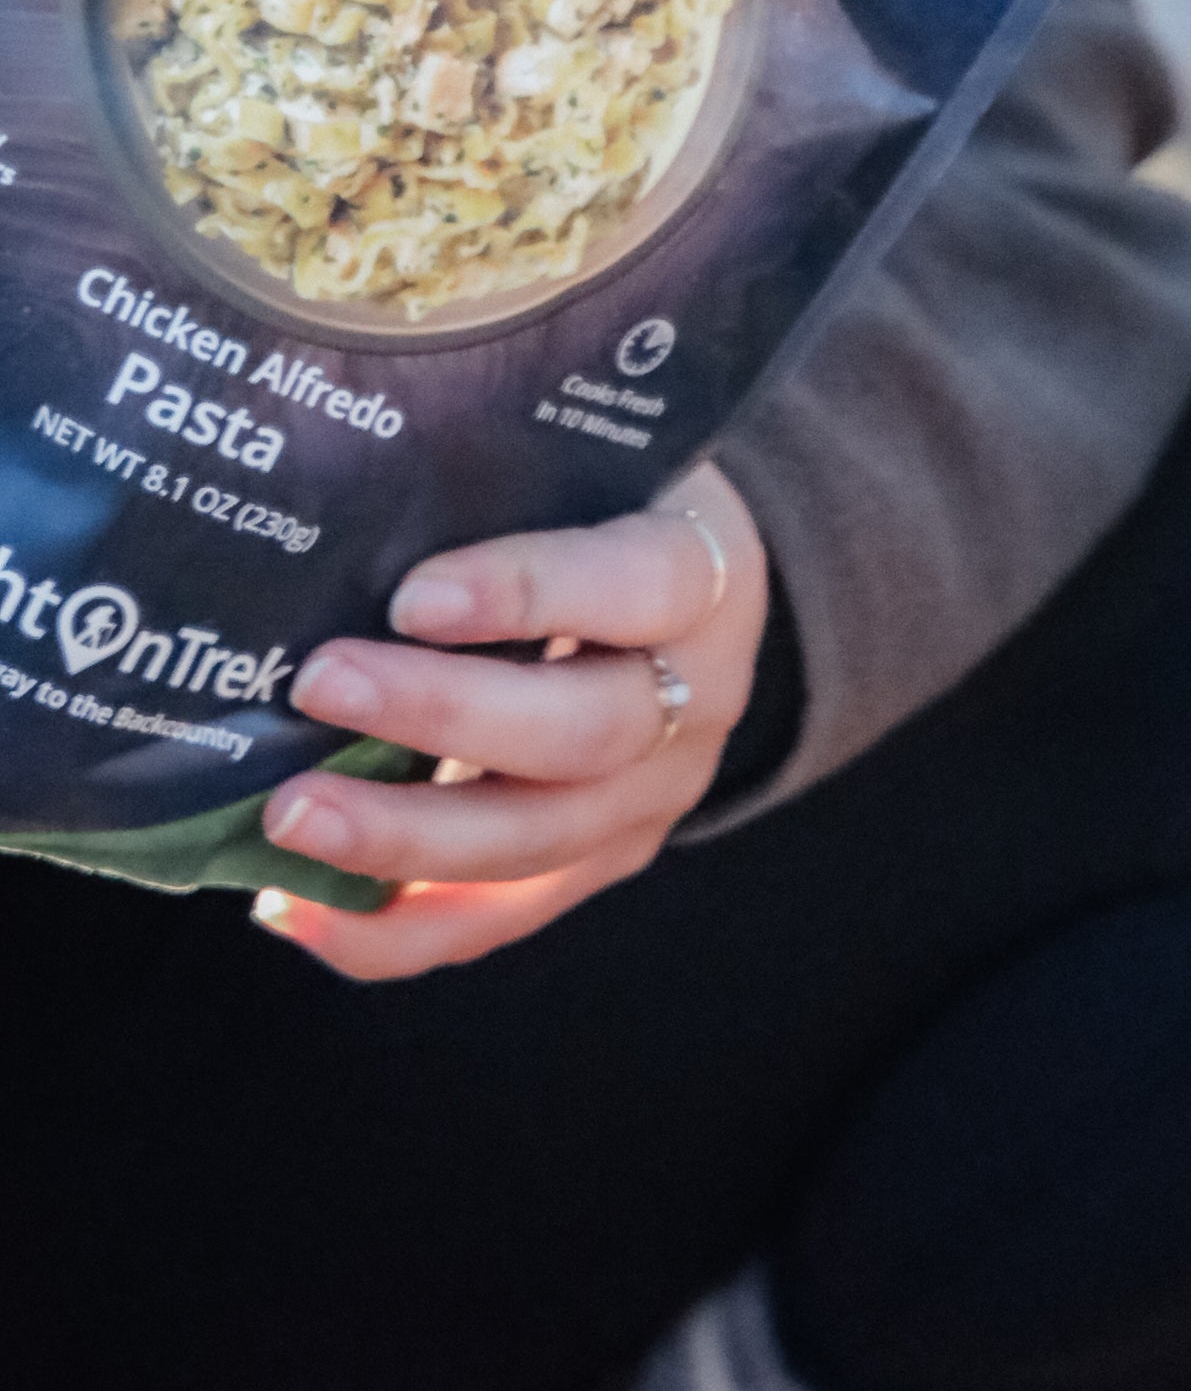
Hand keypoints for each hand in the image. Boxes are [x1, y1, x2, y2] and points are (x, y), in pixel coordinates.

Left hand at [252, 458, 766, 980]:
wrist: (695, 599)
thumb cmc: (609, 506)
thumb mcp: (594, 462)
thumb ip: (502, 469)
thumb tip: (347, 471)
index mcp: (702, 576)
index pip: (632, 585)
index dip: (525, 593)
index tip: (410, 594)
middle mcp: (697, 699)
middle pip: (583, 733)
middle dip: (440, 717)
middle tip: (318, 685)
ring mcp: (652, 798)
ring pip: (537, 843)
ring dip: (403, 839)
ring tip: (289, 817)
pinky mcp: (600, 864)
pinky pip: (498, 917)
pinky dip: (392, 928)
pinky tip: (293, 907)